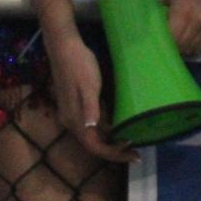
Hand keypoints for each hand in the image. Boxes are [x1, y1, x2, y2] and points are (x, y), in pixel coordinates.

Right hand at [47, 27, 135, 163]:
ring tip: (131, 141)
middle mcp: (71, 121)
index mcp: (74, 119)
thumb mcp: (88, 85)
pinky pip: (92, 125)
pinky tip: (118, 126)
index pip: (94, 146)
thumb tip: (91, 128)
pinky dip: (106, 130)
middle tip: (136, 152)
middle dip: (114, 151)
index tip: (133, 152)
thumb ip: (90, 108)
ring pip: (93, 135)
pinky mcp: (75, 106)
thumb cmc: (79, 64)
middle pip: (94, 144)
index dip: (113, 153)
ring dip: (111, 141)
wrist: (64, 46)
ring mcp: (72, 114)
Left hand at [160, 0, 200, 57]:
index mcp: (183, 13)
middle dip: (175, 48)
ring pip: (194, 47)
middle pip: (183, 45)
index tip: (160, 44)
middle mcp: (197, 22)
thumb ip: (158, 7)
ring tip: (178, 46)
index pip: (173, 39)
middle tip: (168, 46)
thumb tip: (149, 21)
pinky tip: (190, 44)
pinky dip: (196, 47)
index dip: (166, 44)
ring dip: (185, 49)